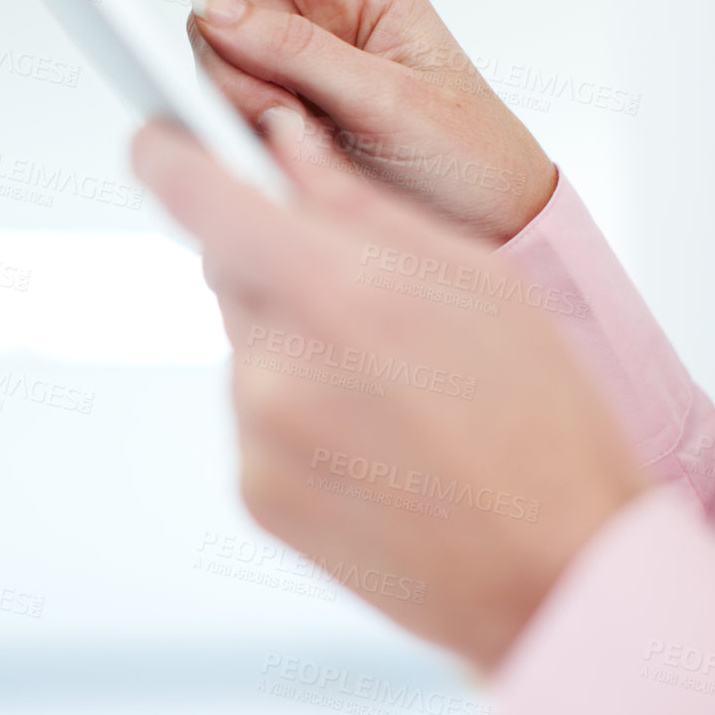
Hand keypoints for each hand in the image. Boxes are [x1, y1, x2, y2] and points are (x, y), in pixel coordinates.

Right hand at [90, 0, 556, 242]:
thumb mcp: (395, 100)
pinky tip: (300, 164)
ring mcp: (290, 74)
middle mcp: (315, 21)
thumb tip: (210, 6)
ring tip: (319, 150)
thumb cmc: (469, 155)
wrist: (495, 231)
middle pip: (215, 20)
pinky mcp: (275, 125)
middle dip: (239, 74)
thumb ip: (301, 53)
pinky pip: (221, 124)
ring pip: (211, 79)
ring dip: (249, 119)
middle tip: (300, 123)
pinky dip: (249, 147)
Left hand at [131, 109, 645, 671]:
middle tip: (370, 305)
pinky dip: (296, 415)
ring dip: (296, 345)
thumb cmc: (541, 428)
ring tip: (391, 392)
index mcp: (335, 290)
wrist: (554, 573)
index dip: (168, 156)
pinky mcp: (254, 492)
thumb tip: (288, 146)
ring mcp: (256, 435)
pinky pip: (253, 418)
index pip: (197, 195)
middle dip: (283, 266)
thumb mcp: (475, 281)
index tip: (160, 140)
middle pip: (231, 271)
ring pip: (247, 346)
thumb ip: (360, 205)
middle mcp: (276, 364)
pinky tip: (371, 440)